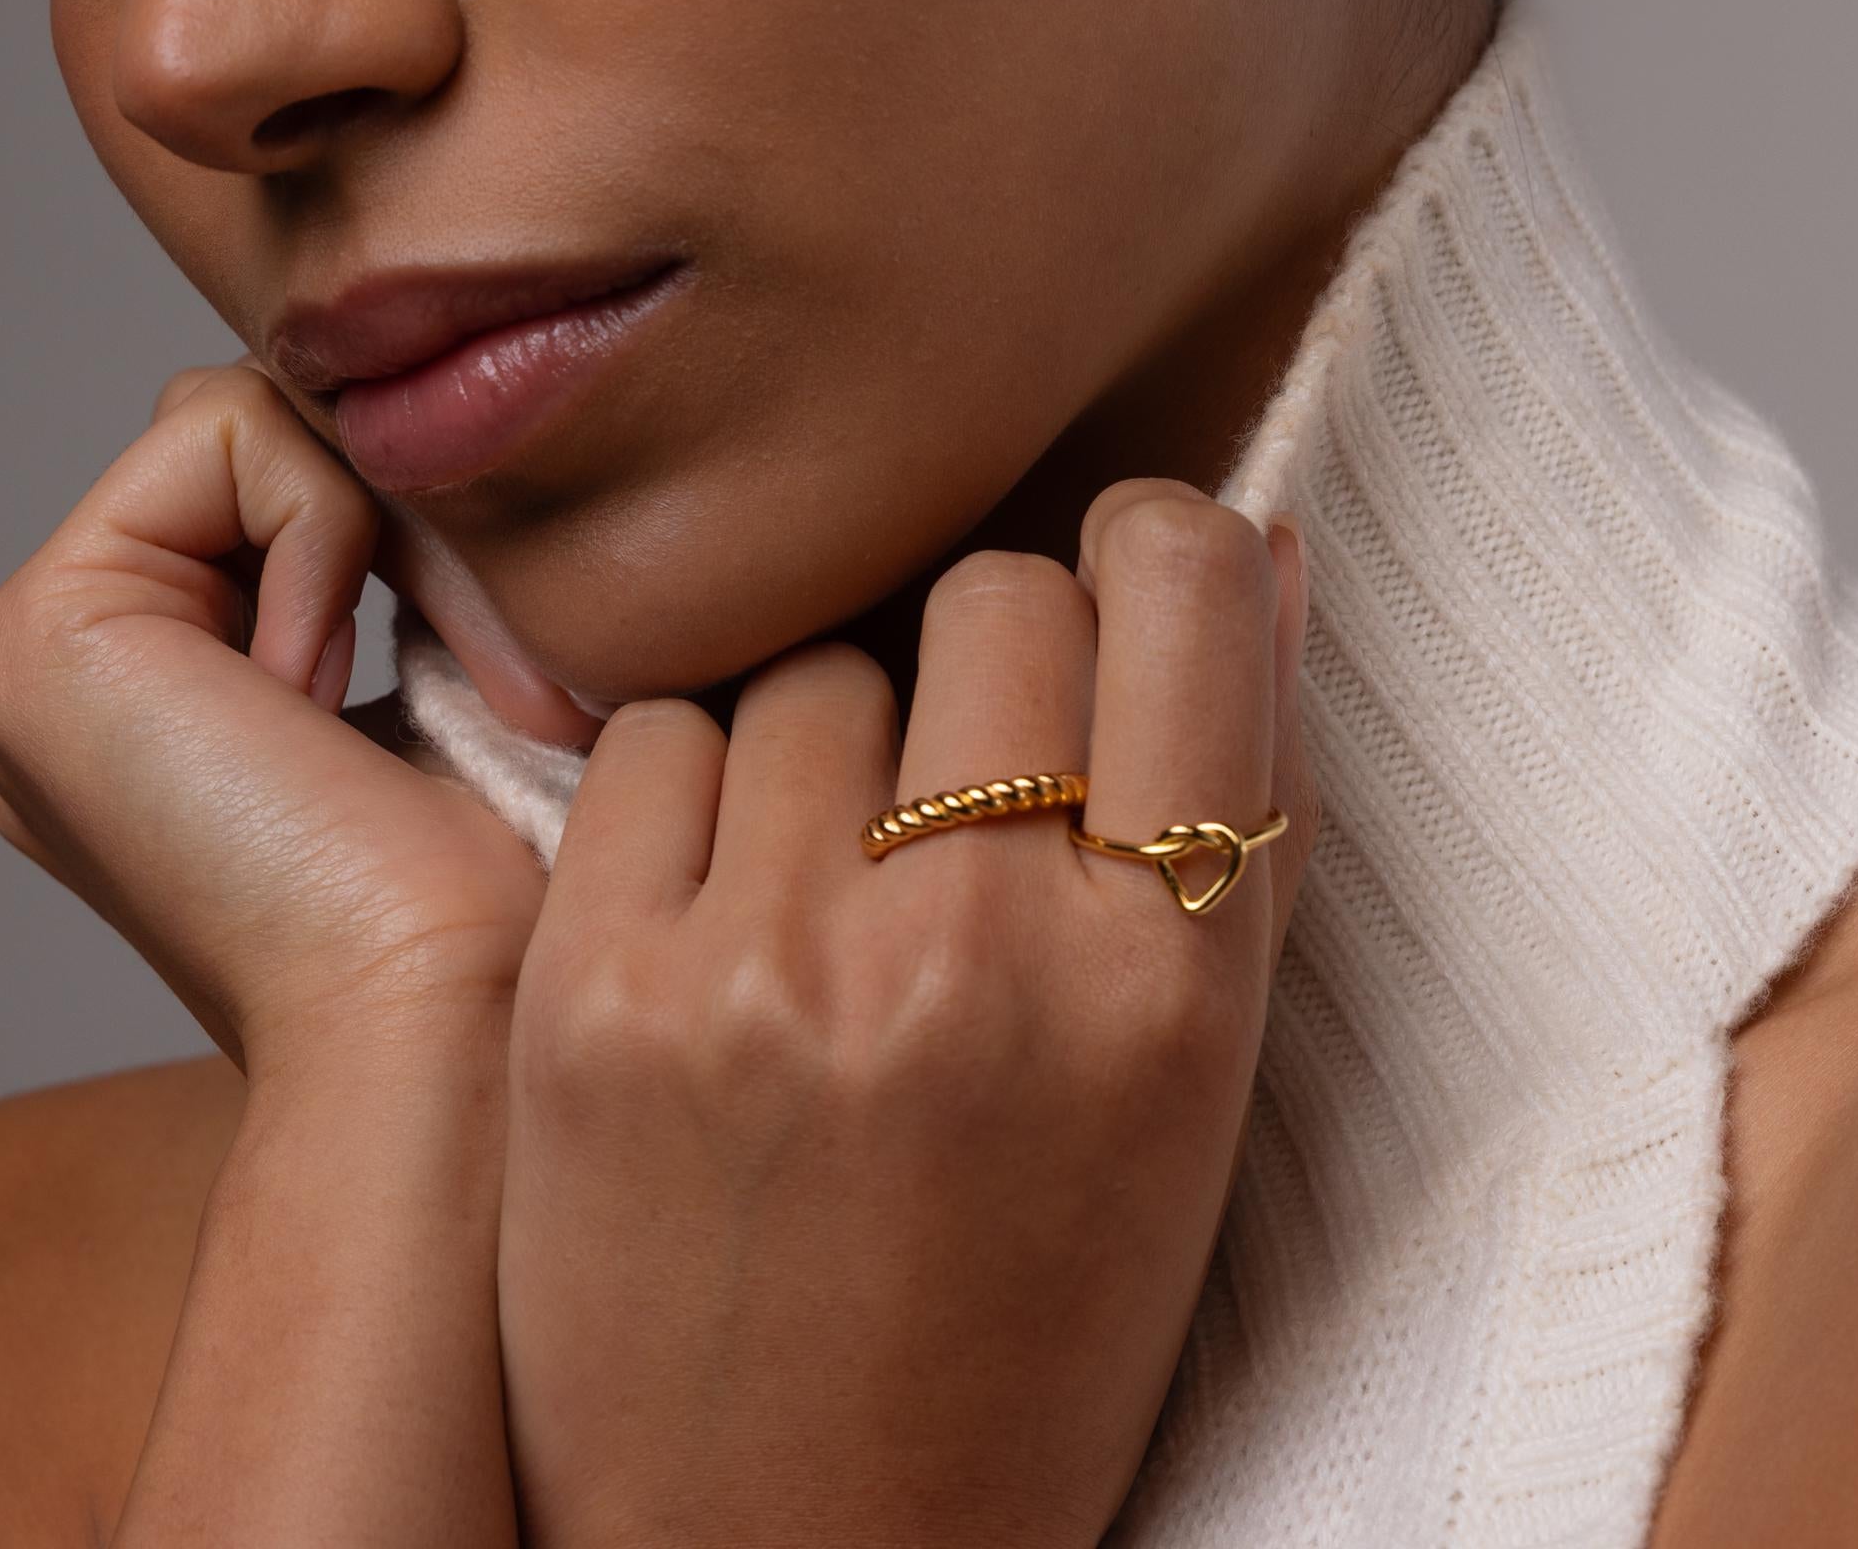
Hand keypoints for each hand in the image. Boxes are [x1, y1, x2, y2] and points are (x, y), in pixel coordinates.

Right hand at [0, 364, 555, 1072]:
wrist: (452, 1014)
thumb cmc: (506, 884)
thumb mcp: (459, 677)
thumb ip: (408, 549)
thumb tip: (460, 406)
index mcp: (160, 695)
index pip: (292, 460)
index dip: (427, 516)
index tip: (508, 680)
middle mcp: (78, 676)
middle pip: (268, 425)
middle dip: (413, 511)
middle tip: (501, 675)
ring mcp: (30, 658)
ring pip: (256, 410)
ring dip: (391, 527)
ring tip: (430, 688)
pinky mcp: (33, 637)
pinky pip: (231, 431)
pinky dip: (328, 534)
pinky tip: (318, 694)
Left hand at [497, 478, 1315, 1548]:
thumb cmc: (1026, 1321)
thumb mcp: (1194, 1092)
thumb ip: (1248, 808)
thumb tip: (1268, 537)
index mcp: (1160, 988)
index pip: (1180, 575)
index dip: (1161, 551)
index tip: (1131, 600)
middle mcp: (972, 957)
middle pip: (995, 591)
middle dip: (996, 671)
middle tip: (976, 806)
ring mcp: (767, 968)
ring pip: (821, 665)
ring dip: (841, 752)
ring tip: (843, 911)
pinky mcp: (588, 991)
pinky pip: (659, 734)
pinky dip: (695, 806)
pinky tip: (722, 932)